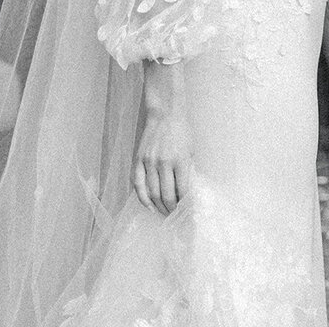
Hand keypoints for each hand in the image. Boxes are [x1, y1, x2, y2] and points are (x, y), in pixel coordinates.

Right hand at [135, 62, 191, 215]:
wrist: (165, 113)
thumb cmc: (182, 131)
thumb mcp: (190, 151)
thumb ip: (188, 172)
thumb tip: (187, 195)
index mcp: (180, 160)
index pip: (182, 192)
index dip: (185, 206)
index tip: (187, 214)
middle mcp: (163, 163)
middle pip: (166, 196)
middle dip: (172, 210)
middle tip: (175, 217)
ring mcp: (149, 161)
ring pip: (152, 194)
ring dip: (158, 207)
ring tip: (164, 213)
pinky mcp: (138, 160)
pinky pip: (138, 184)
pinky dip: (143, 198)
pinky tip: (148, 206)